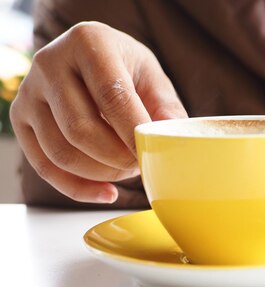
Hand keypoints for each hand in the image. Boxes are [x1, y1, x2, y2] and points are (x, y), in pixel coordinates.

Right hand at [10, 21, 186, 202]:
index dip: (133, 132)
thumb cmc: (127, 70)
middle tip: (141, 164)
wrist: (90, 61)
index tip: (151, 154)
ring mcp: (29, 92)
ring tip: (127, 170)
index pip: (111, 96)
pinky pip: (45, 166)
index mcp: (89, 42)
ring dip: (102, 173)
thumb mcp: (153, 78)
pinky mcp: (20, 118)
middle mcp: (50, 62)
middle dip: (117, 159)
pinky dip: (79, 188)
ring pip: (62, 153)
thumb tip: (171, 137)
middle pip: (81, 130)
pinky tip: (108, 192)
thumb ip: (167, 108)